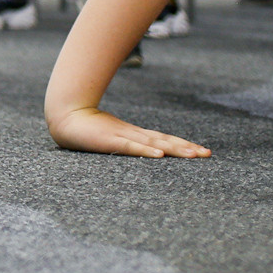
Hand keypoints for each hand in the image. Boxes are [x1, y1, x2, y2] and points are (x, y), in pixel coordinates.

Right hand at [48, 106, 210, 158]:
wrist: (64, 116)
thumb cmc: (86, 129)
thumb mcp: (111, 137)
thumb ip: (126, 144)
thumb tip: (144, 151)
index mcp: (135, 135)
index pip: (165, 140)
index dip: (184, 145)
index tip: (202, 152)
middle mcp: (134, 134)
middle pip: (165, 141)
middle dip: (187, 148)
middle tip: (207, 154)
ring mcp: (123, 136)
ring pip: (154, 144)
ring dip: (174, 150)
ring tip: (192, 156)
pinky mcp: (111, 140)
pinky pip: (132, 147)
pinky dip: (146, 152)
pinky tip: (159, 157)